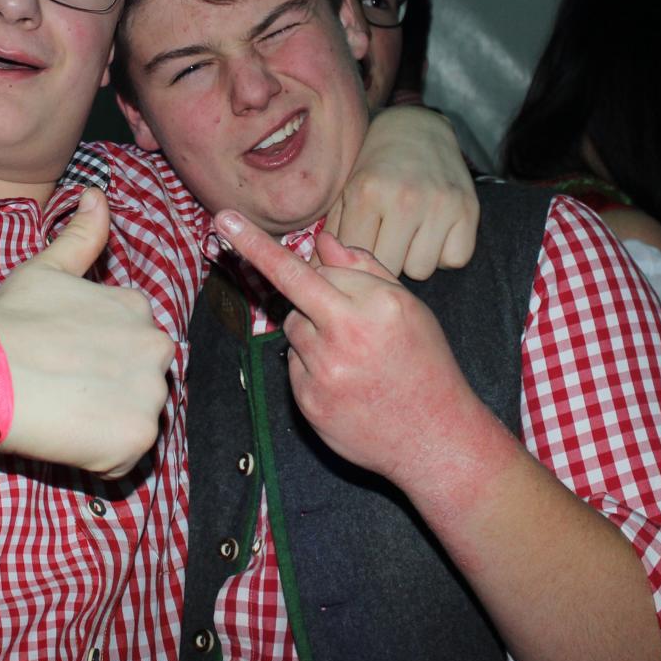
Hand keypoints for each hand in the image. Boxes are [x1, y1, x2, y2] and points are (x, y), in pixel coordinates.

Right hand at [0, 187, 175, 478]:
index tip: (60, 361)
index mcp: (138, 309)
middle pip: (140, 384)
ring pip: (134, 420)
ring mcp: (150, 394)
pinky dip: (97, 457)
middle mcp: (156, 348)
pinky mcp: (137, 437)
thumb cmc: (7, 320)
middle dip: (107, 392)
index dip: (94, 360)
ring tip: (58, 411)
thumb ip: (82, 235)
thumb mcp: (47, 269)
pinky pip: (123, 458)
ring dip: (102, 424)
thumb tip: (97, 194)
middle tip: (58, 390)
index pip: (130, 347)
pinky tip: (63, 436)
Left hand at [217, 210, 481, 487]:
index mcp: (375, 306)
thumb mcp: (409, 307)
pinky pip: (295, 365)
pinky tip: (347, 381)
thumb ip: (364, 269)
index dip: (258, 246)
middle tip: (347, 319)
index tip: (224, 222)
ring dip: (316, 331)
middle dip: (316, 297)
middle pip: (299, 295)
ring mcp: (323, 373)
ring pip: (295, 329)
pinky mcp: (309, 403)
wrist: (436, 439)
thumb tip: (323, 242)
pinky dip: (314, 366)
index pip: (305, 268)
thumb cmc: (425, 364)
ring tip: (357, 356)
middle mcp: (345, 337)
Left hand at [328, 105, 477, 278]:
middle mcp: (405, 198)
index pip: (355, 258)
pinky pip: (455, 260)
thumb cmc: (373, 166)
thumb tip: (318, 277)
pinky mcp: (469, 209)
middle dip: (384, 261)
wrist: (415, 128)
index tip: (356, 253)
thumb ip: (332, 235)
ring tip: (408, 234)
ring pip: (422, 270)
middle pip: (390, 269)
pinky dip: (444, 253)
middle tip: (384, 241)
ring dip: (414, 258)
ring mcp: (441, 204)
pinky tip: (433, 232)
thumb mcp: (345, 192)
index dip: (354, 261)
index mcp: (367, 193)